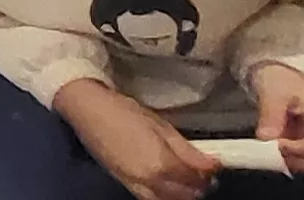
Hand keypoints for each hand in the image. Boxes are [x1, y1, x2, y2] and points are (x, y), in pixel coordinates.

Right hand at [56, 79, 219, 199]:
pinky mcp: (126, 185)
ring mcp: (136, 186)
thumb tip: (214, 165)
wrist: (88, 111)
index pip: (197, 180)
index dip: (210, 172)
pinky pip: (152, 198)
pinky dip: (166, 194)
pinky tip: (167, 180)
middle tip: (203, 170)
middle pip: (186, 196)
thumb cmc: (125, 112)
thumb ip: (188, 151)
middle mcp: (150, 183)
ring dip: (183, 193)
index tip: (215, 162)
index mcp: (162, 165)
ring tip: (186, 176)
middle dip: (199, 186)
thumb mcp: (162, 127)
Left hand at [250, 62, 303, 174]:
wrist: (282, 69)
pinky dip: (289, 156)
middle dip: (295, 160)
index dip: (298, 151)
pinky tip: (274, 146)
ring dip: (291, 160)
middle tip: (272, 151)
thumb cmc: (281, 77)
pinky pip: (303, 156)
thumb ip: (272, 115)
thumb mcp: (274, 92)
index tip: (277, 144)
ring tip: (271, 149)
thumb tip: (266, 138)